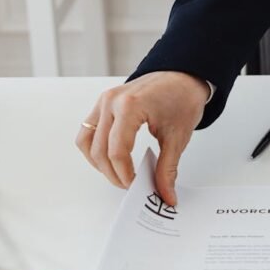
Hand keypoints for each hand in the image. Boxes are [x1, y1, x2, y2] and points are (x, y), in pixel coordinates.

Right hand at [75, 71, 209, 204]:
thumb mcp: (178, 137)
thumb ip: (168, 168)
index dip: (125, 174)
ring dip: (99, 163)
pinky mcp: (103, 103)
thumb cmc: (182, 98)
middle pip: (99, 150)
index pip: (117, 151)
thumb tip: (166, 194)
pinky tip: (111, 159)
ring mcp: (104, 101)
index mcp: (130, 106)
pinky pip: (88, 130)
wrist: (183, 76)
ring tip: (119, 175)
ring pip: (86, 141)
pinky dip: (95, 148)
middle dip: (112, 173)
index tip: (137, 185)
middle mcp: (111, 101)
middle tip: (130, 185)